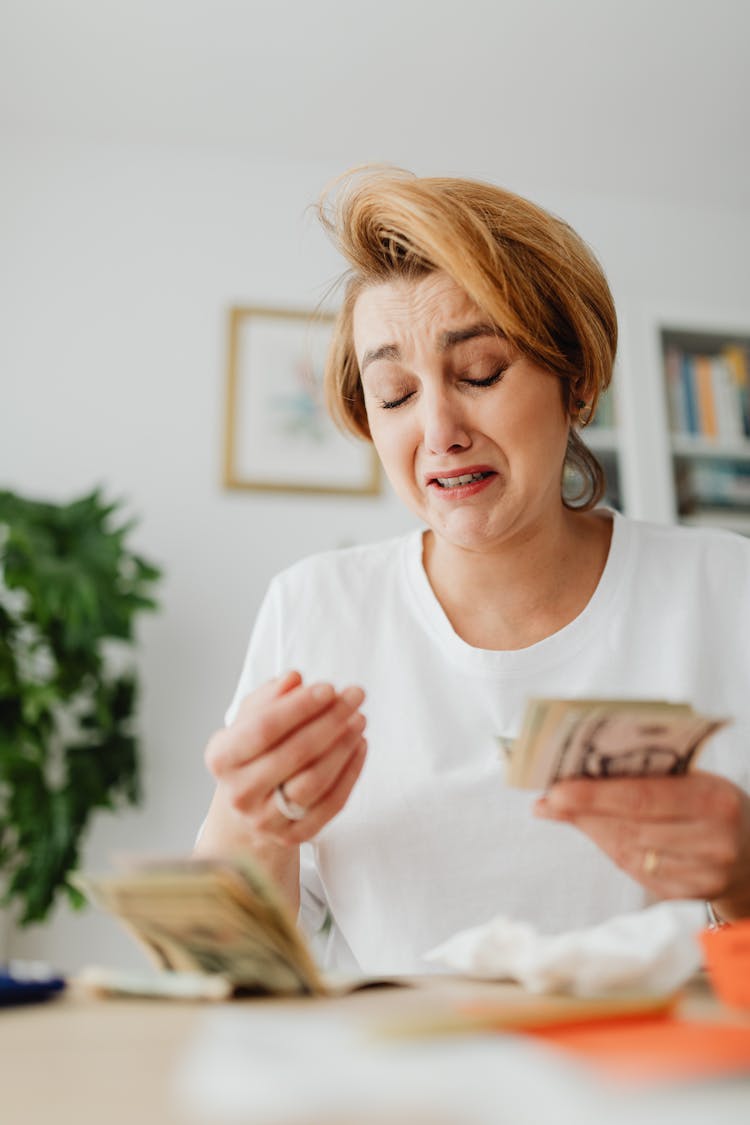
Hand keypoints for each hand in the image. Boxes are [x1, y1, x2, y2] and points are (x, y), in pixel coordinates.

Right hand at [204, 670, 366, 846]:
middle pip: (294, 754)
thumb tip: (294, 679)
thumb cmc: (253, 752)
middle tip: (355, 695)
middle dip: (330, 720)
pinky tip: (360, 744)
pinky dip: (351, 772)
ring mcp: (266, 820)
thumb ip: (270, 697)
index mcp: (222, 758)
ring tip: (360, 718)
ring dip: (343, 746)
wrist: (248, 808)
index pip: (264, 729)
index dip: (299, 707)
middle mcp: (240, 793)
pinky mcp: (294, 836)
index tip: (329, 687)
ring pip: (314, 782)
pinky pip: (331, 804)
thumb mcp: (250, 719)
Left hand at [534, 770, 749, 920]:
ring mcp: (703, 875)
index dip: (595, 794)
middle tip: (548, 799)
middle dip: (583, 812)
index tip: (557, 788)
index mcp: (714, 799)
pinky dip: (610, 848)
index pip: (643, 796)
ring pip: (627, 851)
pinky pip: (636, 870)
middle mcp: (713, 841)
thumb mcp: (694, 781)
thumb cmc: (714, 805)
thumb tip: (580, 771)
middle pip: (629, 827)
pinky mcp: (689, 896)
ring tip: (561, 810)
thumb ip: (645, 777)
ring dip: (591, 829)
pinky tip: (594, 831)